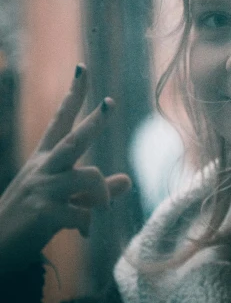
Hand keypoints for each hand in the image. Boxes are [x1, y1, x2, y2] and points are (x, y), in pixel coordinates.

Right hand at [0, 65, 130, 272]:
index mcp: (44, 161)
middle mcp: (43, 169)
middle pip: (74, 139)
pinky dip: (88, 224)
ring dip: (102, 193)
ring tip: (101, 209)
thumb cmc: (29, 220)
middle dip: (95, 121)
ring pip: (88, 176)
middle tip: (109, 102)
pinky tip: (82, 234)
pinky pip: (82, 213)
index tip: (83, 69)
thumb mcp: (62, 199)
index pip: (60, 120)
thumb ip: (94, 189)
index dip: (73, 96)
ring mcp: (42, 189)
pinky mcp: (44, 212)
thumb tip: (128, 181)